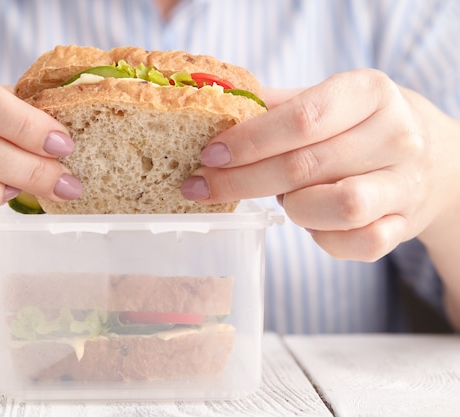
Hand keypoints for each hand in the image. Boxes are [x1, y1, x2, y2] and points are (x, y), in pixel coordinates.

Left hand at [182, 68, 459, 261]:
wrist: (431, 158)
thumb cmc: (360, 127)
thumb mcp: (327, 100)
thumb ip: (275, 106)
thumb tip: (216, 111)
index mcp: (370, 92)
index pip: (302, 118)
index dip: (248, 141)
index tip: (209, 155)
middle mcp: (396, 135)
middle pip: (305, 167)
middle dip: (242, 181)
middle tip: (204, 187)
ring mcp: (405, 184)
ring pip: (338, 207)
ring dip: (294, 208)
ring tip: (283, 199)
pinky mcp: (405, 225)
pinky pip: (356, 244)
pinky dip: (322, 238)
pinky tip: (311, 222)